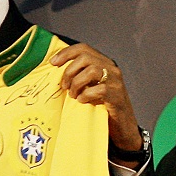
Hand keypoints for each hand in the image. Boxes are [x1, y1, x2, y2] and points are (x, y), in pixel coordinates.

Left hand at [51, 44, 142, 162]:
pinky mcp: (117, 95)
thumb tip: (56, 71)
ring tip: (73, 95)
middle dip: (69, 71)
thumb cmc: (102, 107)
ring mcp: (116, 81)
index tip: (53, 62)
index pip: (84, 48)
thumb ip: (79, 76)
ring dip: (77, 83)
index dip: (66, 53)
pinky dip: (86, 95)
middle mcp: (111, 68)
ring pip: (92, 70)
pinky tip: (82, 101)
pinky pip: (99, 90)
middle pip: (86, 57)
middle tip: (64, 86)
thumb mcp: (90, 87)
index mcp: (103, 63)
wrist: (122, 127)